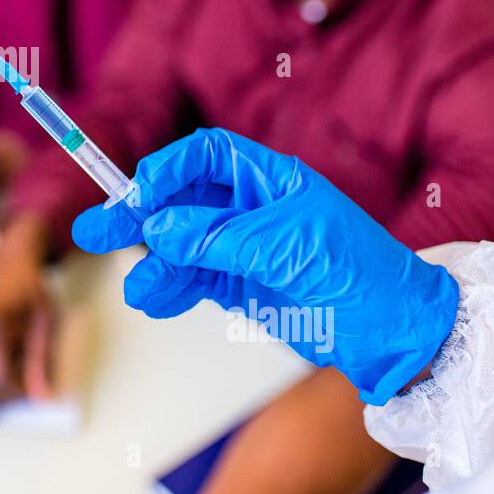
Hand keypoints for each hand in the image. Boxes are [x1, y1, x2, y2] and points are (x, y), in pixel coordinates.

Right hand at [0, 215, 53, 400]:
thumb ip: (38, 364)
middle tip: (30, 383)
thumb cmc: (29, 290)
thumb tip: (39, 399)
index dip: (19, 395)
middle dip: (8, 395)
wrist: (8, 265)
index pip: (0, 381)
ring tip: (17, 357)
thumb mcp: (43, 325)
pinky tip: (3, 352)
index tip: (37, 397)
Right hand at [72, 128, 458, 404]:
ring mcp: (242, 248)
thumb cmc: (361, 274)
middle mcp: (250, 209)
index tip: (138, 195)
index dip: (168, 171)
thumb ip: (220, 237)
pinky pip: (191, 279)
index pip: (205, 158)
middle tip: (96, 230)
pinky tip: (153, 299)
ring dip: (153, 265)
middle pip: (181, 201)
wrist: (396, 334)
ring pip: (179, 246)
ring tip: (136, 289)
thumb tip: (161, 228)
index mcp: (270, 180)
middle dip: (138, 214)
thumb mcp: (290, 248)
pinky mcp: (239, 284)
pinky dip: (169, 289)